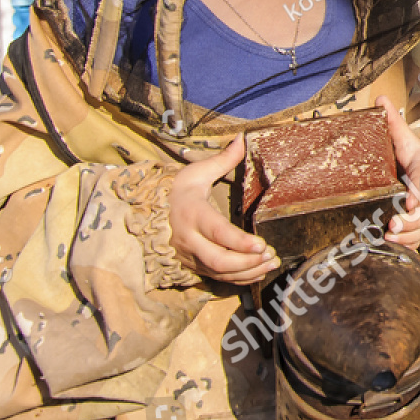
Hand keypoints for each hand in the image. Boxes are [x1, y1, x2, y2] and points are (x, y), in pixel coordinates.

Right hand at [169, 135, 278, 283]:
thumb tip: (242, 140)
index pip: (217, 232)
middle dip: (247, 262)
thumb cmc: (177, 191)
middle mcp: (190, 239)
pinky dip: (240, 279)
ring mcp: (191, 256)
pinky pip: (218, 278)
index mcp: (192, 214)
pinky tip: (259, 272)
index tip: (261, 244)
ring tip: (271, 264)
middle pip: (219, 260)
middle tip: (271, 255)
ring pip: (219, 272)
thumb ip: (222, 160)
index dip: (240, 242)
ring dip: (248, 272)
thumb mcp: (196, 172)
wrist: (148, 214)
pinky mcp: (194, 266)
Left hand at [378, 96, 419, 247]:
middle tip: (393, 225)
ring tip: (390, 237)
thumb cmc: (418, 159)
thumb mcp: (407, 140)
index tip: (410, 203)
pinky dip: (409, 244)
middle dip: (411, 221)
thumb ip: (394, 122)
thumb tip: (379, 98)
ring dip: (408, 235)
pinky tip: (394, 246)